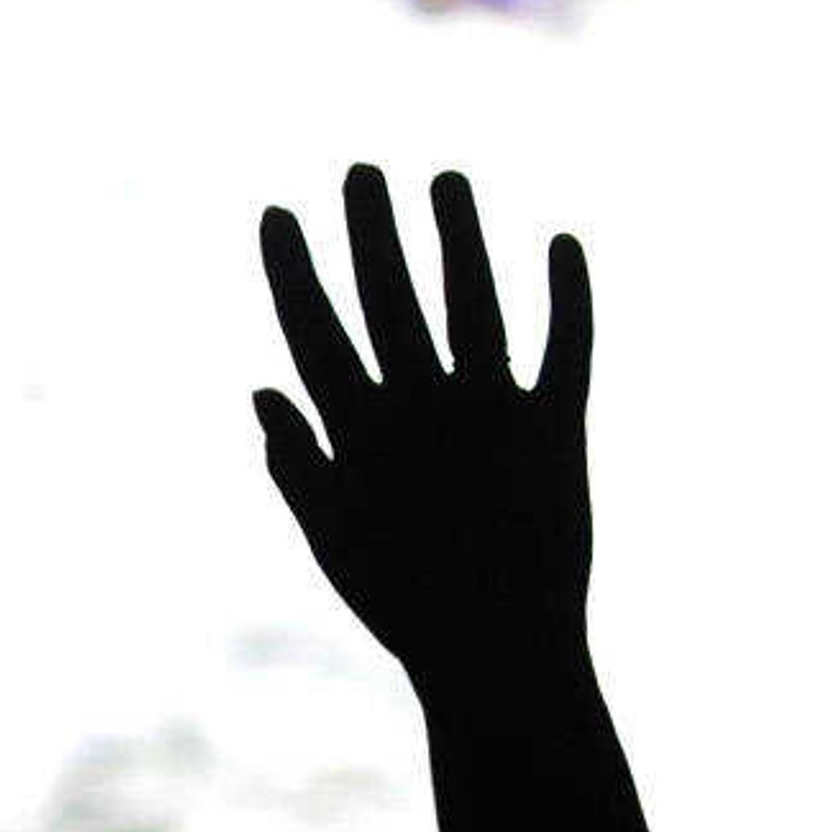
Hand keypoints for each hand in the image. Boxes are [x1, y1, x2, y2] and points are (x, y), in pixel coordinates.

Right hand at [254, 165, 591, 678]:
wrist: (500, 661)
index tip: (279, 214)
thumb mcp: (336, 542)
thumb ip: (297, 465)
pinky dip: (570, 295)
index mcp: (360, 434)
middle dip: (371, 227)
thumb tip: (261, 391)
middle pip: (389, 296)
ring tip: (447, 179)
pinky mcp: (556, 433)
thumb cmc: (408, 608)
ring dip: (458, 234)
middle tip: (364, 170)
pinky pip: (566, 348)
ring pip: (470, 303)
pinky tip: (564, 243)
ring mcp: (491, 416)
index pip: (315, 330)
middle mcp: (421, 410)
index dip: (293, 268)